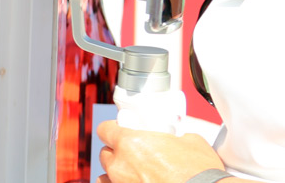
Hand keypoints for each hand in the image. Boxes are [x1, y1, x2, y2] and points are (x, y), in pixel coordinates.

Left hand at [95, 119, 225, 182]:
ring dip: (115, 174)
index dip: (113, 129)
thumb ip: (172, 136)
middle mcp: (120, 165)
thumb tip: (174, 137)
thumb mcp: (190, 141)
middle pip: (106, 154)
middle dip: (118, 153)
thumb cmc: (201, 172)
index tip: (121, 131)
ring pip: (104, 176)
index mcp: (130, 143)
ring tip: (132, 175)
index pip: (104, 130)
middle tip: (135, 155)